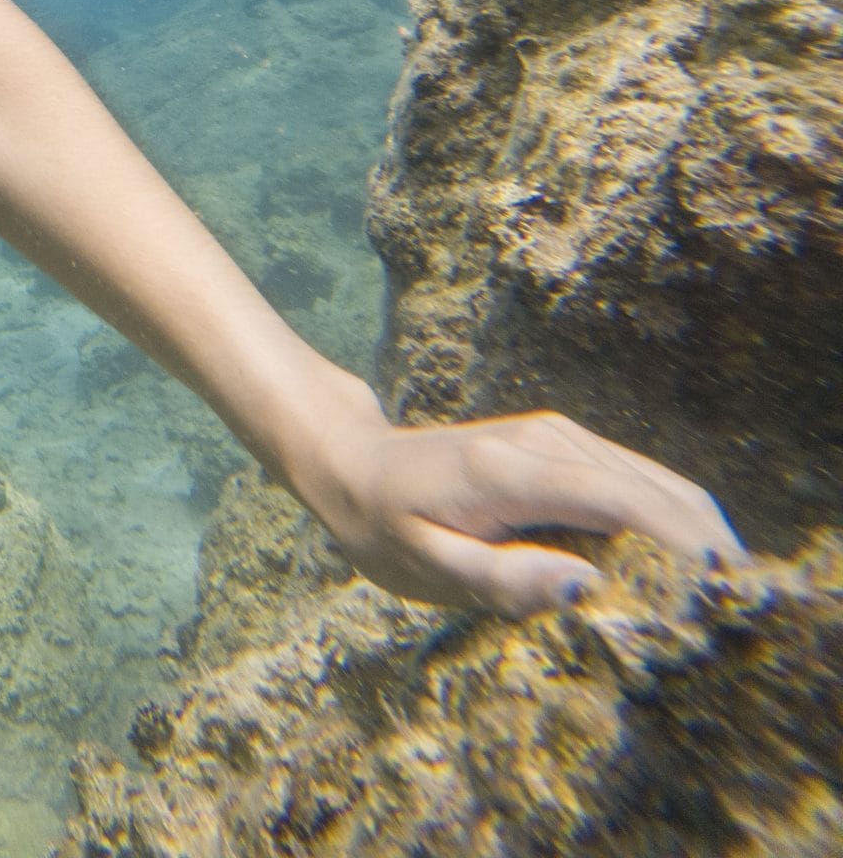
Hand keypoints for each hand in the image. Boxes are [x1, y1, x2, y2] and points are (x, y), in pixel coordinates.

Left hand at [289, 378, 745, 614]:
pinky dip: (671, 531)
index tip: (717, 610)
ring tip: (699, 613)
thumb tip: (588, 588)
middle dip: (707, 560)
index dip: (689, 555)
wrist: (350, 461)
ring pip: (666, 490)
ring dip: (696, 547)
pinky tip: (666, 580)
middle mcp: (552, 440)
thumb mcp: (423, 565)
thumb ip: (503, 580)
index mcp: (515, 472)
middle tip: (717, 629)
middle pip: (667, 496)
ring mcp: (565, 437)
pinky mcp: (570, 446)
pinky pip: (643, 487)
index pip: (631, 504)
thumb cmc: (380, 522)